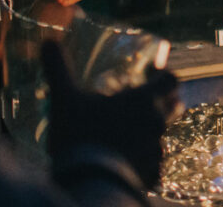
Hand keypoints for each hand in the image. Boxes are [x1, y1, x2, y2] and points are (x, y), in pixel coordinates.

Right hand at [40, 40, 179, 188]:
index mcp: (143, 101)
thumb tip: (48, 42)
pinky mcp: (149, 172)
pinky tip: (128, 158)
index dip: (163, 76)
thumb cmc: (80, 135)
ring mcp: (154, 149)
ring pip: (162, 134)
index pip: (170, 81)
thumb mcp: (64, 99)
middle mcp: (155, 123)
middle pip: (173, 105)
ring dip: (150, 129)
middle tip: (141, 100)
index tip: (150, 74)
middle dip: (162, 100)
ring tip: (128, 130)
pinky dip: (145, 158)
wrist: (88, 180)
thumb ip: (57, 69)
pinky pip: (154, 162)